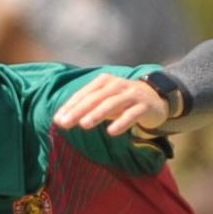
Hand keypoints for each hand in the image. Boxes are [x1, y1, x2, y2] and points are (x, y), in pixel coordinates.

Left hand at [53, 73, 168, 135]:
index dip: (70, 106)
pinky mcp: (145, 106)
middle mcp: (117, 85)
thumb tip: (60, 120)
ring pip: (112, 103)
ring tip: (84, 125)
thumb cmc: (121, 101)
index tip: (58, 120)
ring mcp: (132, 94)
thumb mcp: (103, 101)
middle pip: (95, 98)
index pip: (84, 94)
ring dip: (97, 114)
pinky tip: (112, 132)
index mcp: (104, 81)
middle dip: (79, 110)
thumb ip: (84, 108)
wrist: (155, 98)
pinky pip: (132, 114)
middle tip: (65, 123)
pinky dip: (122, 122)